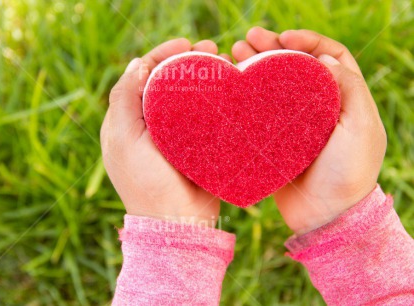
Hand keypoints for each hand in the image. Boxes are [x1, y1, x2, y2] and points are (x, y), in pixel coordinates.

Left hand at [101, 39, 229, 225]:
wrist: (177, 222)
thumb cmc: (146, 183)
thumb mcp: (124, 140)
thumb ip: (124, 100)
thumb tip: (135, 64)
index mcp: (126, 121)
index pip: (140, 77)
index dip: (160, 55)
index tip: (184, 44)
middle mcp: (148, 124)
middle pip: (164, 82)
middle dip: (184, 61)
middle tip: (209, 49)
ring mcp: (172, 135)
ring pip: (183, 96)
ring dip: (200, 76)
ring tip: (220, 61)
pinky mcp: (193, 144)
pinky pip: (200, 115)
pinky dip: (210, 98)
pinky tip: (224, 88)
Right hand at [234, 28, 386, 234]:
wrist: (324, 216)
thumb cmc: (348, 173)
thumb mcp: (361, 128)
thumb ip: (350, 89)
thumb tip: (326, 59)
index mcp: (344, 99)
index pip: (330, 56)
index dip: (309, 41)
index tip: (285, 36)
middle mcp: (318, 107)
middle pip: (296, 66)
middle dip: (273, 47)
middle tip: (248, 39)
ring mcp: (294, 123)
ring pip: (275, 85)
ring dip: (256, 65)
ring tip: (233, 53)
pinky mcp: (274, 139)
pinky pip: (260, 110)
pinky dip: (247, 95)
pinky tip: (232, 86)